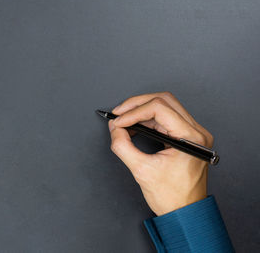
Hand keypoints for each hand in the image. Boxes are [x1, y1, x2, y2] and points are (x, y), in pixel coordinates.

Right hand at [108, 92, 213, 215]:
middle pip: (164, 100)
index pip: (159, 108)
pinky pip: (166, 118)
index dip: (134, 111)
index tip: (118, 121)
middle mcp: (196, 131)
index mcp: (190, 137)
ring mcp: (193, 133)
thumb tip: (115, 128)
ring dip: (142, 109)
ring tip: (124, 119)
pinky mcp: (186, 136)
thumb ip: (123, 146)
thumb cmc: (172, 197)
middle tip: (119, 112)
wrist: (185, 212)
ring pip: (165, 106)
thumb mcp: (141, 170)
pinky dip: (148, 118)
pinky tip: (135, 124)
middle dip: (137, 104)